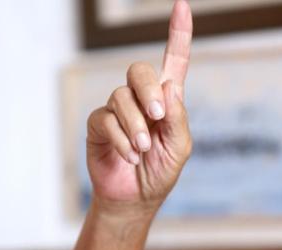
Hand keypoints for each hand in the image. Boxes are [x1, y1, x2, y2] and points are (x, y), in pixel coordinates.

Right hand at [86, 0, 192, 215]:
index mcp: (168, 100)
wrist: (135, 199)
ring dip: (135, 126)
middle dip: (149, 91)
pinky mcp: (99, 124)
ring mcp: (117, 109)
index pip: (174, 60)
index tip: (182, 5)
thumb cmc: (160, 172)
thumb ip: (178, 117)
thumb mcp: (179, 147)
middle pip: (139, 71)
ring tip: (143, 150)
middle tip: (158, 116)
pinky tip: (129, 155)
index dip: (178, 34)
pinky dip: (121, 139)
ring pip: (121, 98)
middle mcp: (141, 99)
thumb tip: (170, 86)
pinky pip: (106, 118)